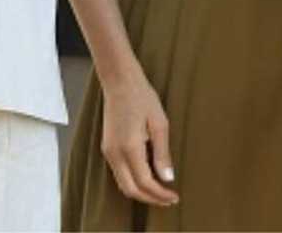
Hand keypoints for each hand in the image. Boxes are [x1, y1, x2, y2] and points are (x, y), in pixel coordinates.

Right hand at [100, 66, 178, 206]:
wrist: (120, 82)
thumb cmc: (143, 97)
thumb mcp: (160, 122)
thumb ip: (162, 152)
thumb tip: (168, 177)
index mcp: (129, 148)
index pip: (145, 182)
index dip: (159, 194)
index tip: (174, 197)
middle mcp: (115, 154)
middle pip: (131, 189)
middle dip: (150, 198)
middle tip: (168, 200)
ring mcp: (108, 152)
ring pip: (123, 184)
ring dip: (141, 191)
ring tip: (161, 192)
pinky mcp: (107, 148)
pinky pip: (119, 173)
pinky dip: (133, 181)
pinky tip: (148, 177)